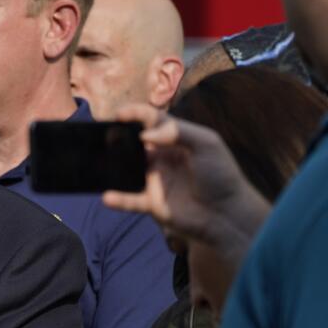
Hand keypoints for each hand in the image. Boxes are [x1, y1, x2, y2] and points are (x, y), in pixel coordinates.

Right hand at [102, 104, 269, 254]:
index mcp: (175, 139)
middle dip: (117, 137)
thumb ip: (177, 131)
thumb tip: (144, 136)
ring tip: (99, 160)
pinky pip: (130, 200)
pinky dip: (118, 199)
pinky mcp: (151, 203)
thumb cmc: (221, 175)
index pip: (151, 121)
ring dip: (113, 165)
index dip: (135, 114)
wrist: (228, 214)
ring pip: (126, 170)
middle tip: (104, 134)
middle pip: (133, 143)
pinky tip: (107, 197)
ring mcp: (154, 180)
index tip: (120, 114)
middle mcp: (161, 158)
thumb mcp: (207, 143)